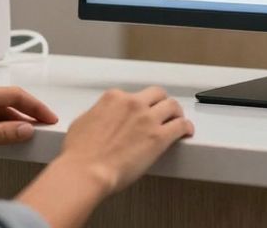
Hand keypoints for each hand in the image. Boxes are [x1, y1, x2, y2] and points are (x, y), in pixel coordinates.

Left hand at [0, 85, 57, 164]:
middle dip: (28, 112)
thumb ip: (1, 134)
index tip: (48, 117)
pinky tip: (5, 136)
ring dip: (14, 119)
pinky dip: (1, 124)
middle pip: (9, 100)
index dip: (35, 106)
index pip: (15, 94)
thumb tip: (24, 129)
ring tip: (26, 134)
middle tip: (42, 125)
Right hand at [56, 86, 193, 193]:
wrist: (86, 172)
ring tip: (178, 120)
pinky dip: (186, 127)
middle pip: (157, 94)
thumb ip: (97, 114)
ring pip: (172, 105)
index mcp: (114, 98)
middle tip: (164, 112)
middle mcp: (132, 103)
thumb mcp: (82, 122)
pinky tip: (187, 131)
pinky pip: (181, 126)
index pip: (133, 95)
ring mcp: (147, 119)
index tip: (140, 113)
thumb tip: (101, 118)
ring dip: (176, 112)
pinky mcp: (159, 137)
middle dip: (161, 102)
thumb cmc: (80, 154)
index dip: (139, 105)